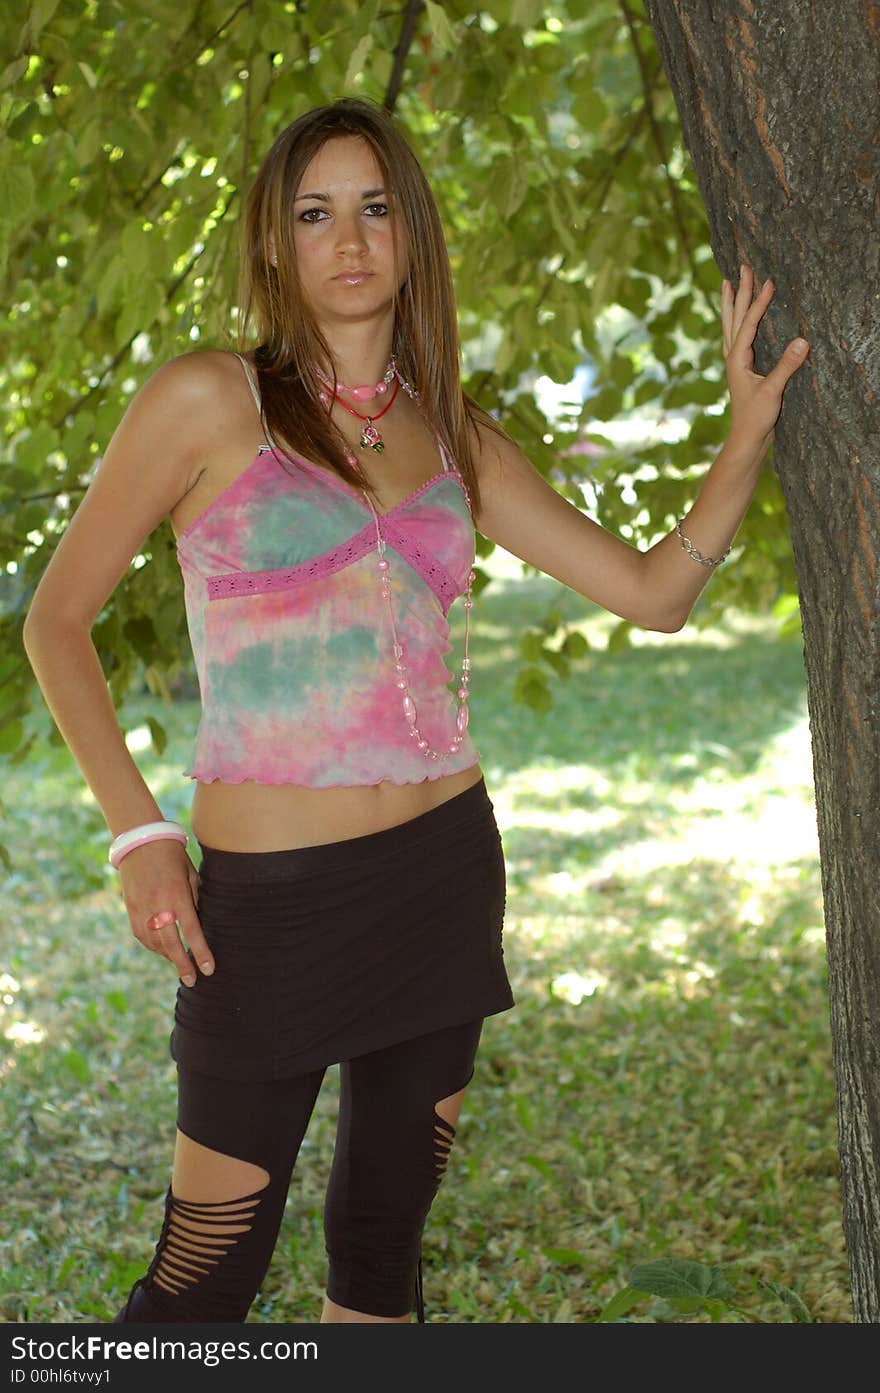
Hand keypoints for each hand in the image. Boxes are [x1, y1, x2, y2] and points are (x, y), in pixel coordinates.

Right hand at [118, 839, 214, 987]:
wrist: (141, 841)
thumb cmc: (172, 856)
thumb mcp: (190, 874)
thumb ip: (194, 899)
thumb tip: (199, 923)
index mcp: (177, 896)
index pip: (192, 932)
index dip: (201, 953)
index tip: (208, 970)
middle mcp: (158, 906)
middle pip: (171, 944)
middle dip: (182, 964)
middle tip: (192, 980)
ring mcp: (141, 909)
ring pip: (154, 943)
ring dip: (167, 956)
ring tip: (180, 963)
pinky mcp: (130, 909)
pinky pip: (141, 935)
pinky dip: (152, 945)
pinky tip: (162, 949)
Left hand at [721, 263, 809, 459]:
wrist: (746, 438)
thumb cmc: (756, 417)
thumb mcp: (773, 391)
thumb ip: (786, 366)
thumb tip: (803, 341)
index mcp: (738, 359)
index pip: (748, 324)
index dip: (759, 302)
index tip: (768, 281)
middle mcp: (732, 357)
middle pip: (734, 317)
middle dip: (738, 291)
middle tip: (741, 267)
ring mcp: (735, 362)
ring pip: (730, 324)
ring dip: (730, 303)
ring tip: (727, 283)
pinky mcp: (741, 368)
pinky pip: (736, 335)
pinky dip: (736, 320)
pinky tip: (737, 317)